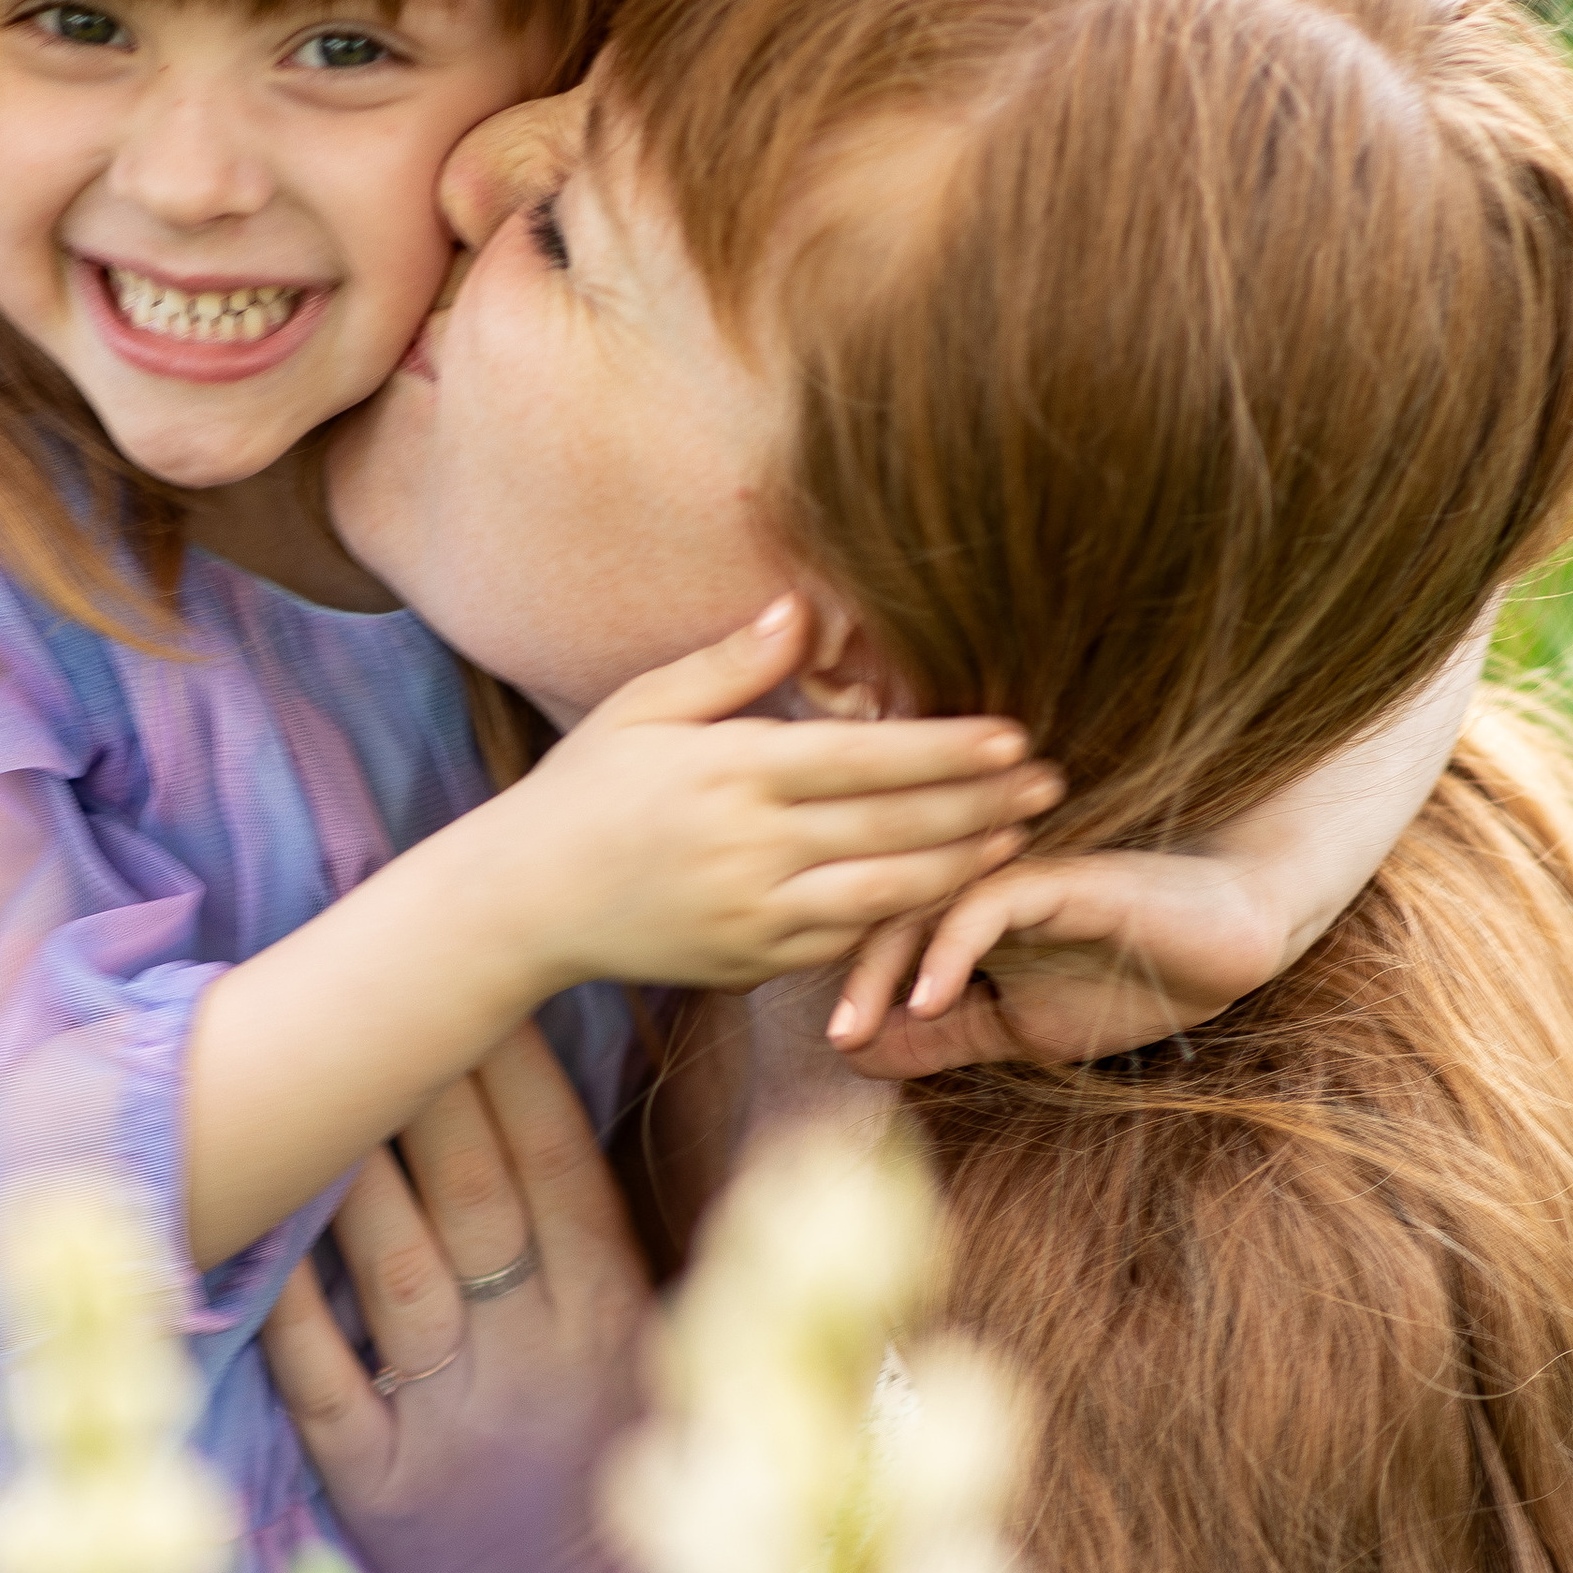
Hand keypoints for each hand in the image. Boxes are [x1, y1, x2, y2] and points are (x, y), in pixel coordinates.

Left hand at [262, 1021, 651, 1572]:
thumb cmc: (615, 1485)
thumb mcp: (654, 1370)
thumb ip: (612, 1258)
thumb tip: (577, 1126)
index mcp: (612, 1320)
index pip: (557, 1165)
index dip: (513, 1070)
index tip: (478, 984)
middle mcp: (535, 1359)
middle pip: (473, 1191)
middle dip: (426, 1080)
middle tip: (380, 984)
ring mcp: (454, 1421)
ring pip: (394, 1265)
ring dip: (352, 1164)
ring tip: (311, 1071)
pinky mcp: (380, 1487)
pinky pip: (322, 1378)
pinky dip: (288, 1301)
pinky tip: (255, 1227)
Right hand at [491, 598, 1061, 996]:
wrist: (522, 904)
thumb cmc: (582, 791)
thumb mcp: (643, 710)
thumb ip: (730, 665)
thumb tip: (805, 609)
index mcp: (730, 772)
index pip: (864, 758)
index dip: (946, 749)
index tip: (1010, 734)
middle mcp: (750, 847)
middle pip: (893, 825)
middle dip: (981, 804)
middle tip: (1050, 780)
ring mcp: (754, 913)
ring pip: (886, 894)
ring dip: (962, 865)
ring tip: (1018, 835)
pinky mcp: (752, 962)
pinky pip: (847, 942)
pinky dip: (905, 916)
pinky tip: (950, 889)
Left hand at [826, 845, 1290, 1073]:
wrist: (1232, 946)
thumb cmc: (1129, 979)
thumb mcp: (1018, 1026)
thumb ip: (941, 1037)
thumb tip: (856, 1057)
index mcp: (962, 907)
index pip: (879, 930)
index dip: (846, 981)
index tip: (831, 1043)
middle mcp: (979, 879)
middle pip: (885, 909)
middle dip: (851, 975)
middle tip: (834, 1035)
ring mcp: (1016, 871)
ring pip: (923, 900)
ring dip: (882, 967)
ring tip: (856, 1026)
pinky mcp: (1058, 874)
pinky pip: (986, 902)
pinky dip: (949, 950)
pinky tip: (931, 1000)